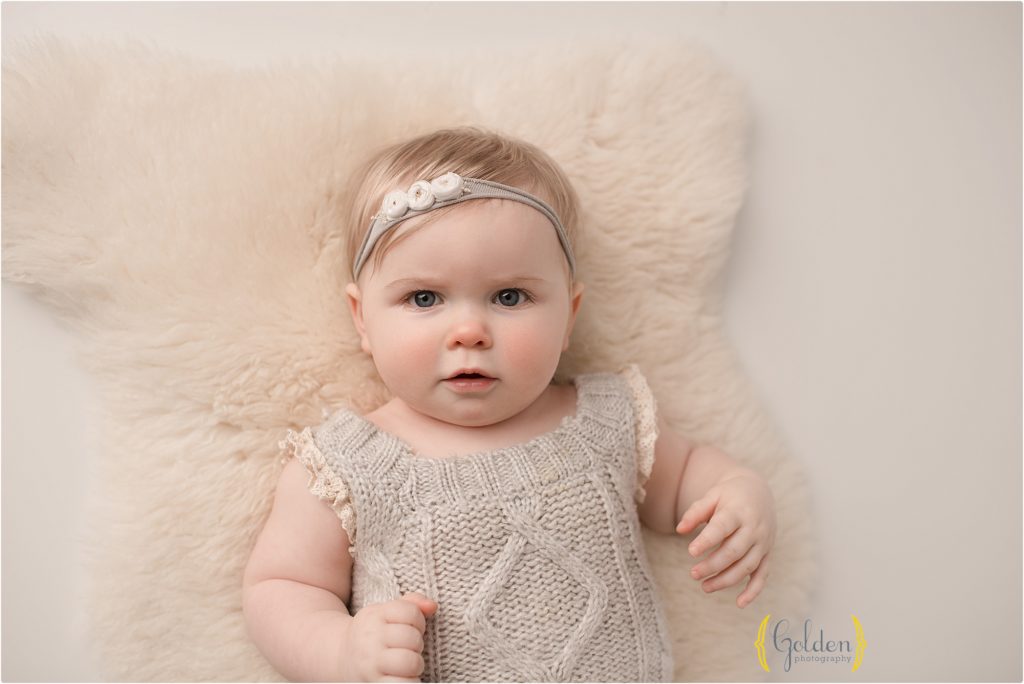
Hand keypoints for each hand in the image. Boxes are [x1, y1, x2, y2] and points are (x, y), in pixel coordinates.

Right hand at [338, 592, 437, 681]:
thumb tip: (433, 606)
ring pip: (410, 662)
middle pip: (412, 638)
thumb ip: (412, 604)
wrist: (339, 656)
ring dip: (415, 665)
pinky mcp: (373, 683)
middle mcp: (371, 638)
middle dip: (417, 644)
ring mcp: (371, 663)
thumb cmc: (373, 633)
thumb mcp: (386, 612)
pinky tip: (404, 677)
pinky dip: (410, 682)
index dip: (419, 621)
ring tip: (408, 665)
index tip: (411, 627)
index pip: (410, 612)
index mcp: (375, 616)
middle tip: (409, 648)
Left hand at [675, 471, 775, 608]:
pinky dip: (753, 591)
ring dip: (726, 580)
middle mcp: (754, 528)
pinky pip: (762, 575)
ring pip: (746, 566)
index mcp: (738, 511)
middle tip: (693, 574)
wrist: (758, 492)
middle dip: (713, 565)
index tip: (691, 552)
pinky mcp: (767, 553)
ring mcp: (763, 543)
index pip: (722, 528)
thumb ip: (695, 512)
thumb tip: (679, 530)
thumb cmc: (729, 495)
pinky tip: (739, 604)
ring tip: (704, 587)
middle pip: (734, 551)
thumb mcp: (712, 496)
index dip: (707, 541)